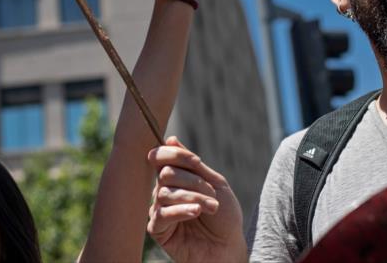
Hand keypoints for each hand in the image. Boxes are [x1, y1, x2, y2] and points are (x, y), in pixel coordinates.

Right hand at [147, 137, 246, 262]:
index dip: (174, 154)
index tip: (196, 162)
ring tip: (212, 208)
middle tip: (211, 193)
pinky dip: (180, 211)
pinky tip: (196, 213)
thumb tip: (170, 139)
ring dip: (193, 198)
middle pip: (166, 174)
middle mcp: (163, 192)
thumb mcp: (214, 184)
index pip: (160, 157)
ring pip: (165, 193)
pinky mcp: (157, 230)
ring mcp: (159, 210)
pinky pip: (161, 214)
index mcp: (175, 178)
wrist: (229, 247)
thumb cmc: (224, 216)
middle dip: (192, 181)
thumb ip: (192, 164)